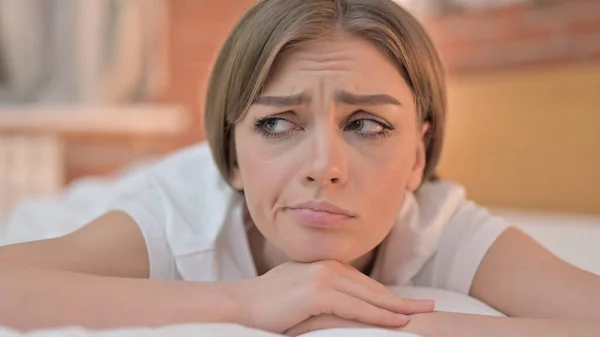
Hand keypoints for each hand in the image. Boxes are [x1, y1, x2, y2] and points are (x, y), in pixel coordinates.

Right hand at [226, 260, 434, 333]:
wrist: (240, 306)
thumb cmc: (268, 307)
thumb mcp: (301, 297)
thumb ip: (324, 298)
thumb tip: (341, 310)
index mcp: (325, 268)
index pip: (364, 285)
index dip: (388, 296)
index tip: (410, 304)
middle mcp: (328, 267)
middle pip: (373, 288)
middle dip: (402, 300)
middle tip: (430, 306)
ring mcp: (323, 277)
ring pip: (369, 296)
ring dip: (398, 308)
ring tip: (422, 315)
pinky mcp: (318, 291)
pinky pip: (357, 307)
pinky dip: (380, 315)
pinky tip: (400, 322)